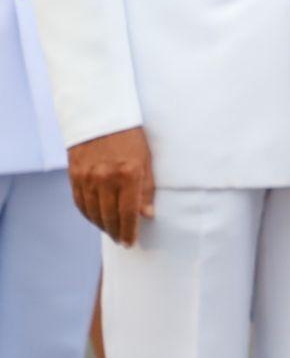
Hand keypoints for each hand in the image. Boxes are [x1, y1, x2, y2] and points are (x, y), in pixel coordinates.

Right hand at [68, 126, 153, 244]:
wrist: (100, 115)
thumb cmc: (130, 136)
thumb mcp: (146, 158)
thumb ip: (147, 187)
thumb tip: (147, 214)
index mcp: (128, 173)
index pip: (128, 212)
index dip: (130, 230)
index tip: (132, 242)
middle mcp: (105, 178)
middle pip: (109, 216)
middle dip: (117, 232)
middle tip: (122, 241)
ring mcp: (87, 177)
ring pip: (93, 212)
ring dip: (102, 225)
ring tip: (112, 232)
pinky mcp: (74, 175)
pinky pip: (80, 203)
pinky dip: (89, 214)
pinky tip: (96, 219)